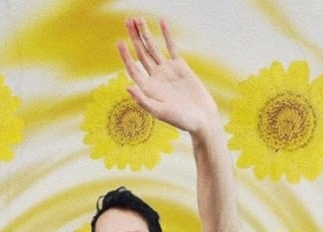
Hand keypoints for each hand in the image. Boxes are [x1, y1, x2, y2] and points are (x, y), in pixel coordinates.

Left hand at [118, 18, 217, 134]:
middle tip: (127, 21)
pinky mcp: (180, 66)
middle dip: (134, 38)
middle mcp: (156, 78)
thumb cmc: (182, 120)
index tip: (120, 42)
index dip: (126, 55)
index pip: (133, 69)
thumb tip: (127, 87)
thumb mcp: (160, 112)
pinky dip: (166, 35)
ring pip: (153, 48)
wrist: (202, 118)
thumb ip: (143, 100)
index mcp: (148, 89)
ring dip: (145, 33)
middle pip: (141, 54)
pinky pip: (171, 47)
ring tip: (138, 19)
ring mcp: (167, 71)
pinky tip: (161, 22)